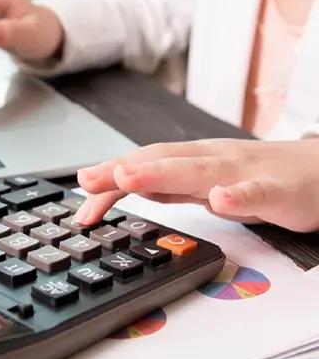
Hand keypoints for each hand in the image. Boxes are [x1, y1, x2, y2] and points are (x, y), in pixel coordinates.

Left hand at [74, 139, 318, 232]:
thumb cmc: (262, 179)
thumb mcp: (204, 186)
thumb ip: (167, 187)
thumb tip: (120, 188)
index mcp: (194, 161)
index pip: (144, 165)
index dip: (109, 176)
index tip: (80, 193)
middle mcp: (213, 160)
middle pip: (162, 160)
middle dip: (121, 169)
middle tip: (86, 180)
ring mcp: (244, 172)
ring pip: (199, 170)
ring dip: (159, 172)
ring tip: (127, 176)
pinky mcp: (278, 191)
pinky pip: (256, 192)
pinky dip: (236, 194)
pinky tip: (220, 198)